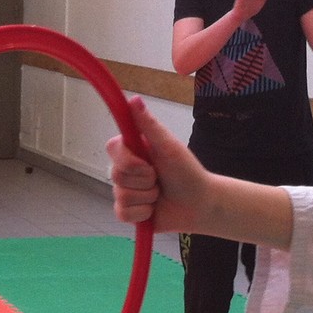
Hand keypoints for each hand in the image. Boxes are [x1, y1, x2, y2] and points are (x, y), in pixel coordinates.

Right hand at [105, 97, 210, 231]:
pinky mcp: (128, 213)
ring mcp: (125, 192)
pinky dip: (143, 213)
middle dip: (144, 180)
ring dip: (147, 197)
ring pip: (121, 196)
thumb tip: (133, 99)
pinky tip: (154, 210)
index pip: (111, 149)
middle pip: (116, 175)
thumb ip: (148, 125)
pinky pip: (123, 213)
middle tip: (160, 179)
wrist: (200, 204)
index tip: (148, 162)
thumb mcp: (168, 146)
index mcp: (132, 151)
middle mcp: (125, 170)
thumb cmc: (187, 172)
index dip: (128, 160)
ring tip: (160, 194)